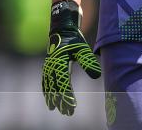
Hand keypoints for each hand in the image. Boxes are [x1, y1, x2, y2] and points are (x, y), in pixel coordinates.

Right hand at [42, 0, 100, 115]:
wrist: (61, 29)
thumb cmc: (74, 40)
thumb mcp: (83, 50)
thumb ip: (88, 62)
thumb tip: (96, 76)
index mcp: (60, 62)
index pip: (64, 83)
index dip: (67, 96)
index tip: (72, 106)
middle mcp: (52, 65)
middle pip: (55, 87)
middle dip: (60, 100)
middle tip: (66, 112)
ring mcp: (48, 65)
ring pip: (48, 85)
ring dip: (51, 97)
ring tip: (53, 108)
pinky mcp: (48, 65)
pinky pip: (45, 80)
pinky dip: (46, 89)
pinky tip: (47, 97)